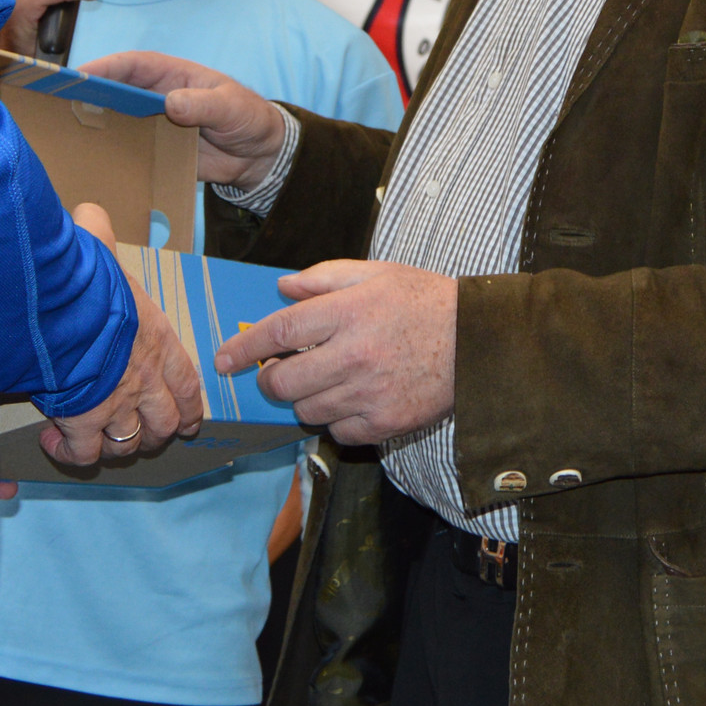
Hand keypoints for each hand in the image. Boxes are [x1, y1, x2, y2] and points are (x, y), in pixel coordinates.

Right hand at [41, 203, 205, 463]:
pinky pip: (85, 453)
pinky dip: (72, 455)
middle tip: (140, 436)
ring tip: (98, 441)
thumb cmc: (80, 276)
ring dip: (117, 446)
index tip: (186, 420)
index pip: (187, 382)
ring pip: (130, 443)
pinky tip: (54, 443)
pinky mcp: (81, 420)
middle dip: (155, 433)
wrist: (54, 305)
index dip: (188, 406)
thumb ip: (97, 234)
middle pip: (164, 423)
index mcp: (156, 339)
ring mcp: (115, 403)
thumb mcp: (98, 250)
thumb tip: (87, 214)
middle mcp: (144, 377)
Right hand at [82, 49, 290, 188]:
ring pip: (117, 119)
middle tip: (57, 103)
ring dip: (94, 124)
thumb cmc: (248, 118)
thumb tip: (172, 103)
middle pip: (116, 90)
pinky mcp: (156, 150)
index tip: (80, 74)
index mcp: (172, 74)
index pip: (132, 65)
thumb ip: (204, 104)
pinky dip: (111, 153)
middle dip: (87, 93)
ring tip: (64, 132)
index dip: (105, 66)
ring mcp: (154, 123)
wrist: (259, 156)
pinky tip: (92, 162)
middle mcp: (157, 95)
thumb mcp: (231, 107)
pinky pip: (129, 149)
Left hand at [216, 260, 455, 446]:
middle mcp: (354, 355)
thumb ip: (324, 278)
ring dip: (304, 400)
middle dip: (269, 381)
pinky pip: (338, 432)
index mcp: (348, 312)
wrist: (479, 342)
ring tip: (323, 383)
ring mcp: (370, 393)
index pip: (278, 332)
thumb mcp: (376, 273)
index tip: (225, 359)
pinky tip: (352, 400)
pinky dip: (336, 420)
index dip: (244, 348)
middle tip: (275, 375)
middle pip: (284, 382)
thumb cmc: (425, 301)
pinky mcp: (386, 422)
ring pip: (307, 411)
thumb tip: (282, 288)